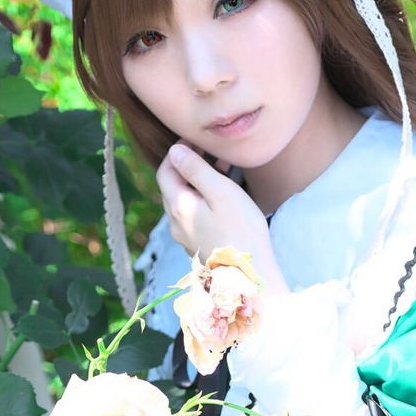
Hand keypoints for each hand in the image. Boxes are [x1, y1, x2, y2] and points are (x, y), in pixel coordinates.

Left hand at [157, 143, 269, 261]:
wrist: (250, 275)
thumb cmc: (240, 231)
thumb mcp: (220, 192)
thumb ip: (195, 169)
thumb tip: (175, 151)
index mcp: (178, 207)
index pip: (165, 170)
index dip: (177, 151)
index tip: (196, 140)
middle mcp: (176, 223)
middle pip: (173, 186)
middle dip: (188, 166)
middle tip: (211, 153)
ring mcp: (186, 237)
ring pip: (184, 202)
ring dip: (197, 184)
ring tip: (221, 172)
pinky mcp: (198, 246)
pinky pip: (194, 217)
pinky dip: (203, 201)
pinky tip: (222, 199)